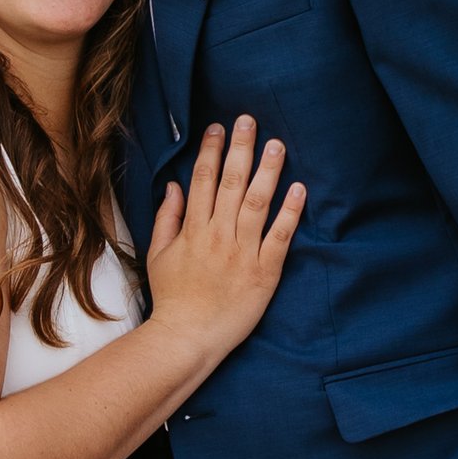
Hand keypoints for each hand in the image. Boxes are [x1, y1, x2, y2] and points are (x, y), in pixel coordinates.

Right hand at [145, 117, 305, 366]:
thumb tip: (173, 186)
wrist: (188, 337)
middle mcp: (218, 236)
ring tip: (277, 145)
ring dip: (268, 171)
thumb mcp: (158, 255)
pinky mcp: (264, 273)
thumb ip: (167, 219)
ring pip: (257, 203)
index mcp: (193, 230)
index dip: (210, 150)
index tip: (218, 128)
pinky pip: (280, 237)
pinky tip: (299, 189)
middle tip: (249, 121)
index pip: (202, 180)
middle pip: (231, 183)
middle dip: (241, 148)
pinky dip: (290, 213)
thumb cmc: (173, 298)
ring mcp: (243, 253)